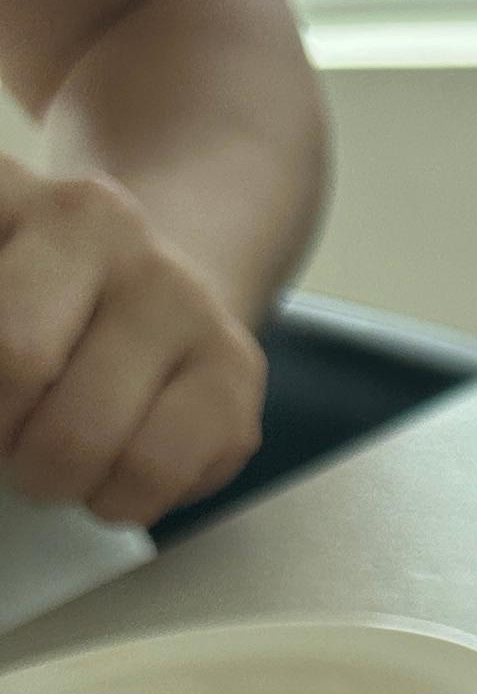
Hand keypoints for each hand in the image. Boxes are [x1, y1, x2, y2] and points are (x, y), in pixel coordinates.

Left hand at [0, 156, 264, 524]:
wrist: (162, 293)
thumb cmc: (46, 309)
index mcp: (13, 193)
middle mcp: (104, 223)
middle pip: (17, 360)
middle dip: (0, 433)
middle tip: (8, 441)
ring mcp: (180, 291)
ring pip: (86, 434)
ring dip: (53, 479)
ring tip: (55, 466)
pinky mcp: (235, 367)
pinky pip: (155, 471)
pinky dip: (120, 500)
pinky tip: (115, 478)